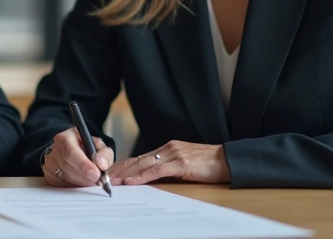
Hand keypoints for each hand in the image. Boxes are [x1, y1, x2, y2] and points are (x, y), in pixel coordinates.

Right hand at [41, 127, 114, 187]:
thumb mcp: (98, 145)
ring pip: (67, 179)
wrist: (71, 151)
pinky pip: (64, 186)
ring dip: (83, 182)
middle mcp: (54, 150)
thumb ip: (104, 153)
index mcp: (65, 138)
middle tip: (99, 181)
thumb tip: (102, 164)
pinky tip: (82, 181)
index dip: (83, 164)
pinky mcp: (49, 177)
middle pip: (69, 168)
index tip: (96, 174)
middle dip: (86, 177)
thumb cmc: (85, 148)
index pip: (71, 152)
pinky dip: (76, 186)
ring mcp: (50, 164)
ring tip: (92, 179)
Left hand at [108, 141, 228, 185]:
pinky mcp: (181, 163)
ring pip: (144, 164)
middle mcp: (168, 149)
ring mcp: (174, 154)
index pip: (140, 158)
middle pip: (138, 159)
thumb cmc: (209, 165)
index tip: (110, 173)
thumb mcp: (185, 166)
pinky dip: (143, 176)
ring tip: (112, 180)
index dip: (124, 165)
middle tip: (103, 177)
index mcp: (168, 149)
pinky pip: (157, 171)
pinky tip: (132, 182)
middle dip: (120, 169)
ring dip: (126, 173)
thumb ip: (169, 169)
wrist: (228, 160)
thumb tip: (152, 179)